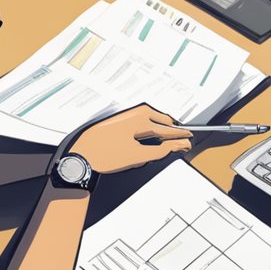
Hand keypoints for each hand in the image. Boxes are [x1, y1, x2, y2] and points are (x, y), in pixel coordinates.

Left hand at [64, 105, 192, 173]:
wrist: (81, 154)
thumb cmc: (103, 154)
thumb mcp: (137, 156)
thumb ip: (160, 151)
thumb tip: (177, 146)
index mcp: (141, 119)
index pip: (169, 129)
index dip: (181, 137)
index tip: (190, 141)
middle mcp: (135, 113)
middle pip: (162, 122)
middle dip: (172, 132)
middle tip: (181, 142)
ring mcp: (127, 115)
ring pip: (153, 120)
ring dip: (160, 130)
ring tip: (167, 140)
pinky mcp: (120, 119)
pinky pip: (142, 121)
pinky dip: (149, 129)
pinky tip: (147, 139)